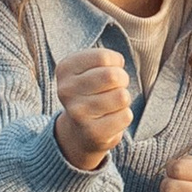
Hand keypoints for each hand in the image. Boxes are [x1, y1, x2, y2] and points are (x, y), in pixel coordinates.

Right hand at [53, 48, 133, 169]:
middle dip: (122, 79)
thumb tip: (118, 68)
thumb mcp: (89, 69)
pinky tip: (110, 119)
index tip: (108, 70)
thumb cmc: (90, 92)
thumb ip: (105, 60)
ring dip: (123, 99)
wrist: (78, 131)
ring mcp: (78, 113)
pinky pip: (125, 116)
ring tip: (111, 103)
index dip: (115, 62)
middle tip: (114, 87)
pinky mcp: (92, 132)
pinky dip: (124, 116)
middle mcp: (67, 91)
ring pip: (121, 96)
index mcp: (65, 69)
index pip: (103, 58)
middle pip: (112, 76)